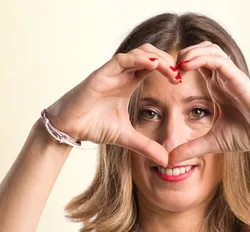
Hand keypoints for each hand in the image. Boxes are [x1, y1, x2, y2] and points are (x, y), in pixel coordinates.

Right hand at [46, 44, 180, 166]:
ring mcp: (112, 71)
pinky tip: (153, 65)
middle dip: (166, 59)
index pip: (153, 66)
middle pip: (149, 53)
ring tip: (170, 69)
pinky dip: (139, 59)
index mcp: (129, 82)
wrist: (69, 129)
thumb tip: (167, 161)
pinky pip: (123, 59)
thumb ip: (147, 146)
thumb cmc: (93, 127)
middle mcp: (122, 73)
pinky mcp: (101, 74)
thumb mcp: (127, 138)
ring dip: (157, 57)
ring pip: (139, 52)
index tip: (180, 81)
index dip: (168, 69)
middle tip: (179, 73)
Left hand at [168, 41, 249, 165]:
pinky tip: (186, 66)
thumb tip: (169, 161)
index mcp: (217, 86)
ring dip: (190, 52)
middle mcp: (223, 77)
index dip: (180, 65)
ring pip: (209, 49)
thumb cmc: (246, 136)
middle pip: (202, 49)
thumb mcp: (211, 143)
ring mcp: (231, 75)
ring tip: (177, 65)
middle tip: (168, 68)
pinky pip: (217, 60)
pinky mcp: (238, 77)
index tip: (167, 78)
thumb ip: (190, 149)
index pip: (196, 63)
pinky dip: (201, 58)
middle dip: (183, 53)